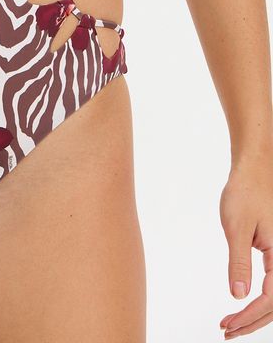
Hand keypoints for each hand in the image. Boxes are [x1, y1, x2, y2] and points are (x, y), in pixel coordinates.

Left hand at [219, 152, 272, 337]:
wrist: (254, 168)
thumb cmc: (245, 192)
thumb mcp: (236, 227)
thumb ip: (239, 263)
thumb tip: (238, 296)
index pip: (271, 299)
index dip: (250, 317)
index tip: (229, 325)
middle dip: (252, 321)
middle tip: (226, 331)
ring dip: (256, 313)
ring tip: (231, 322)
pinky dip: (259, 298)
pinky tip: (243, 303)